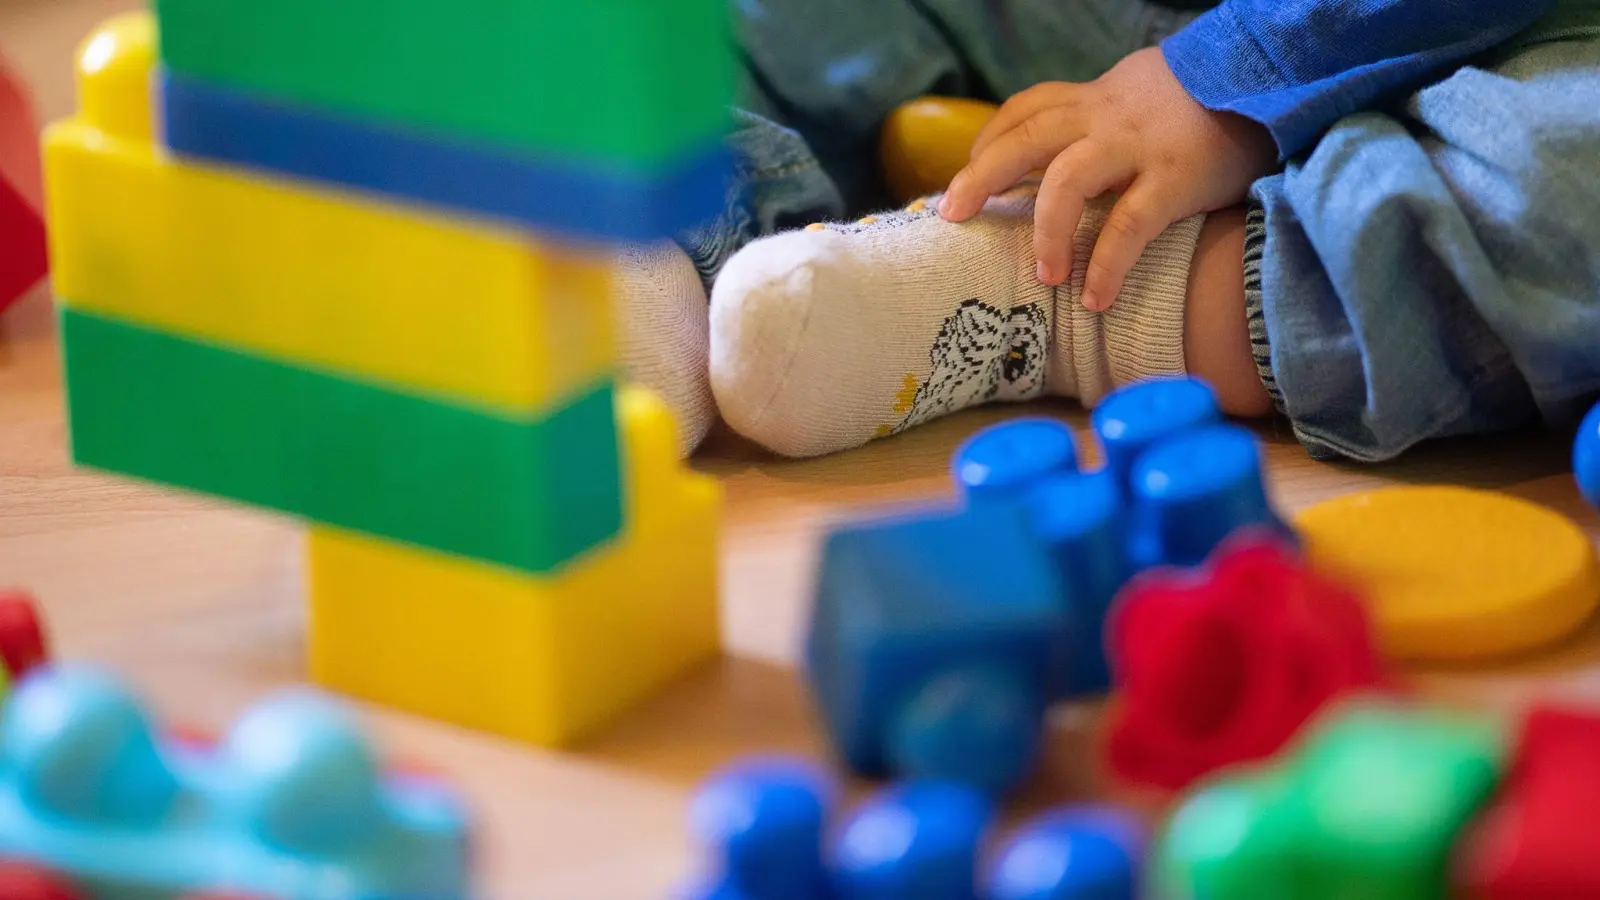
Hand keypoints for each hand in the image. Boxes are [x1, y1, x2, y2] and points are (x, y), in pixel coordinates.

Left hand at [937, 47, 1276, 310]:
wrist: (1275, 80)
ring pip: (1065, 181)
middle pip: (1023, 140)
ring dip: (1044, 232)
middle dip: (980, 178)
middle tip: (952, 216)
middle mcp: (1105, 117)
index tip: (968, 178)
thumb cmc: (1206, 105)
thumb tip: (1068, 165)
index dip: (989, 142)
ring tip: (1043, 276)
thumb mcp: (1143, 98)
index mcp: (1095, 99)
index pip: (1025, 109)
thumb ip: (1105, 123)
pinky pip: (1128, 226)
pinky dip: (1105, 265)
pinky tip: (1094, 299)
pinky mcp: (1175, 179)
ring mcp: (1137, 147)